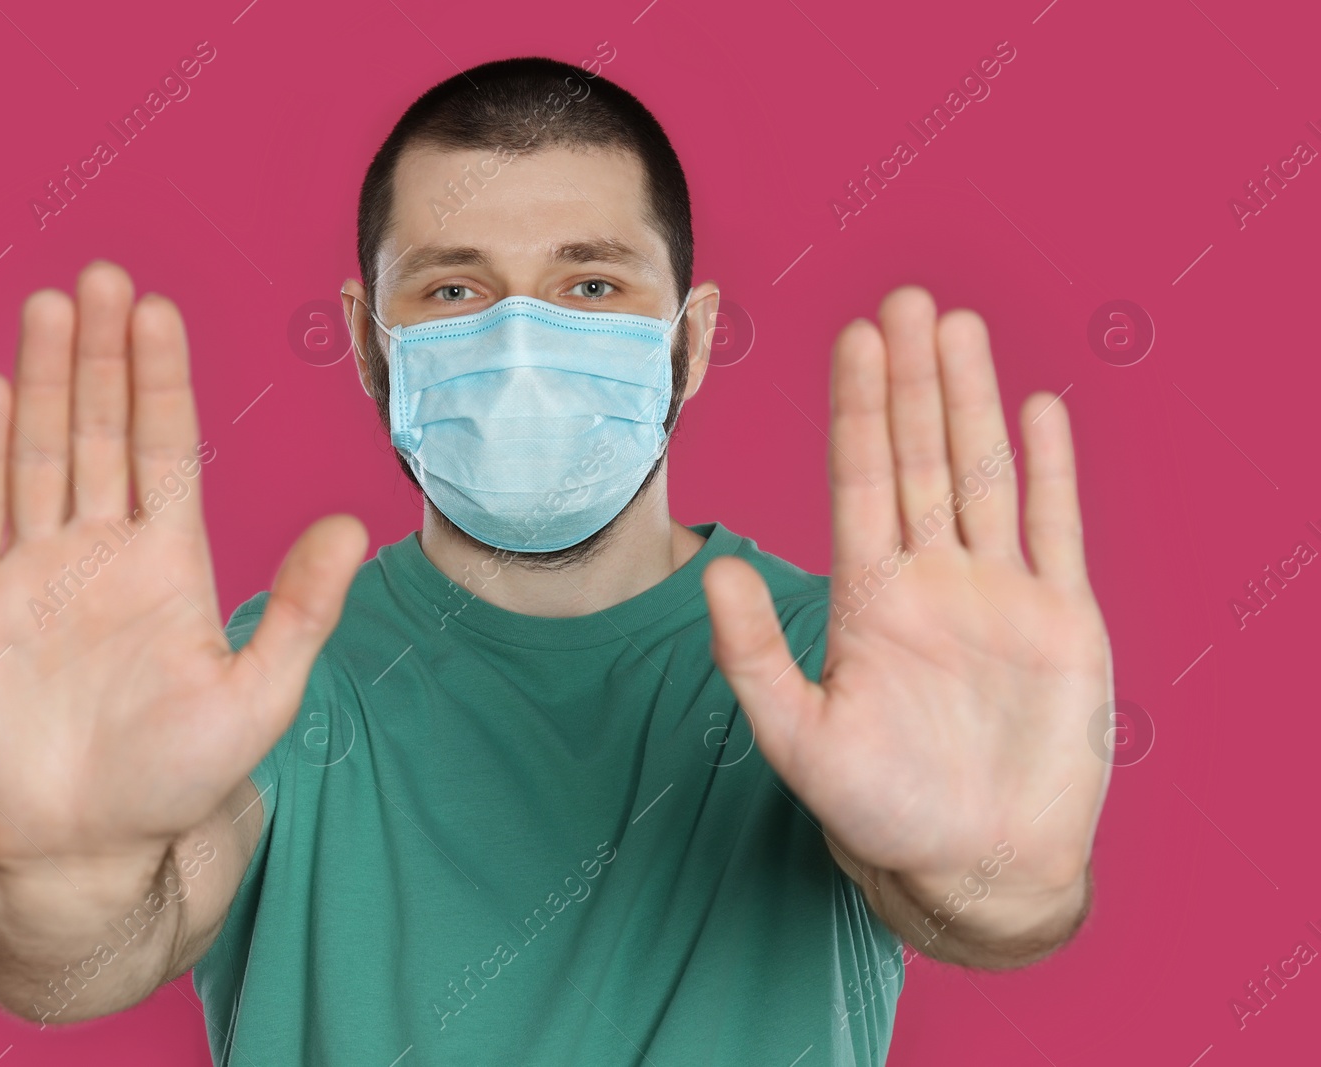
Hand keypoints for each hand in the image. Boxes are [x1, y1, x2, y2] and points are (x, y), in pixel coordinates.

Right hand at [0, 260, 364, 877]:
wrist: (86, 846)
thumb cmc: (176, 780)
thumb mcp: (259, 694)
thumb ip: (302, 609)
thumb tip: (358, 527)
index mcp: (170, 562)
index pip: (166, 448)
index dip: (161, 379)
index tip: (159, 311)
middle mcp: (102, 550)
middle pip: (100, 429)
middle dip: (102, 355)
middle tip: (105, 277)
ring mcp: (36, 570)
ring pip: (40, 451)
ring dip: (43, 380)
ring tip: (52, 306)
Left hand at [703, 286, 1110, 935]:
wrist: (977, 866)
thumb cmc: (881, 812)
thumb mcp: (799, 739)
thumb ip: (753, 656)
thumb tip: (713, 572)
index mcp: (869, 597)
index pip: (860, 479)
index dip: (857, 408)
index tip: (853, 339)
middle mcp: (931, 579)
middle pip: (920, 457)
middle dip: (912, 379)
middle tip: (905, 298)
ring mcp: (998, 593)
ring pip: (984, 473)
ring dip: (974, 401)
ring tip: (960, 327)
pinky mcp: (1061, 618)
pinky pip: (1057, 527)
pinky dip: (1052, 469)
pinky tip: (1039, 409)